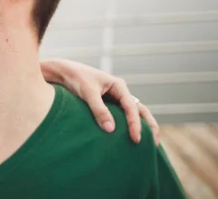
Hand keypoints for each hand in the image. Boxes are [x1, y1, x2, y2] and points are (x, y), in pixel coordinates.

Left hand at [40, 58, 159, 145]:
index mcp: (118, 86)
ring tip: (147, 144)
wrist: (63, 72)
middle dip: (149, 126)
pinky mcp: (108, 104)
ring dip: (141, 126)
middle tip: (154, 144)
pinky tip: (128, 137)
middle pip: (140, 110)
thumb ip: (99, 110)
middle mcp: (119, 92)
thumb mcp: (87, 93)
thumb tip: (111, 129)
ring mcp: (114, 98)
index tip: (136, 139)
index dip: (135, 124)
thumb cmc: (75, 79)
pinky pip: (122, 116)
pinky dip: (128, 125)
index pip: (132, 107)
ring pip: (133, 113)